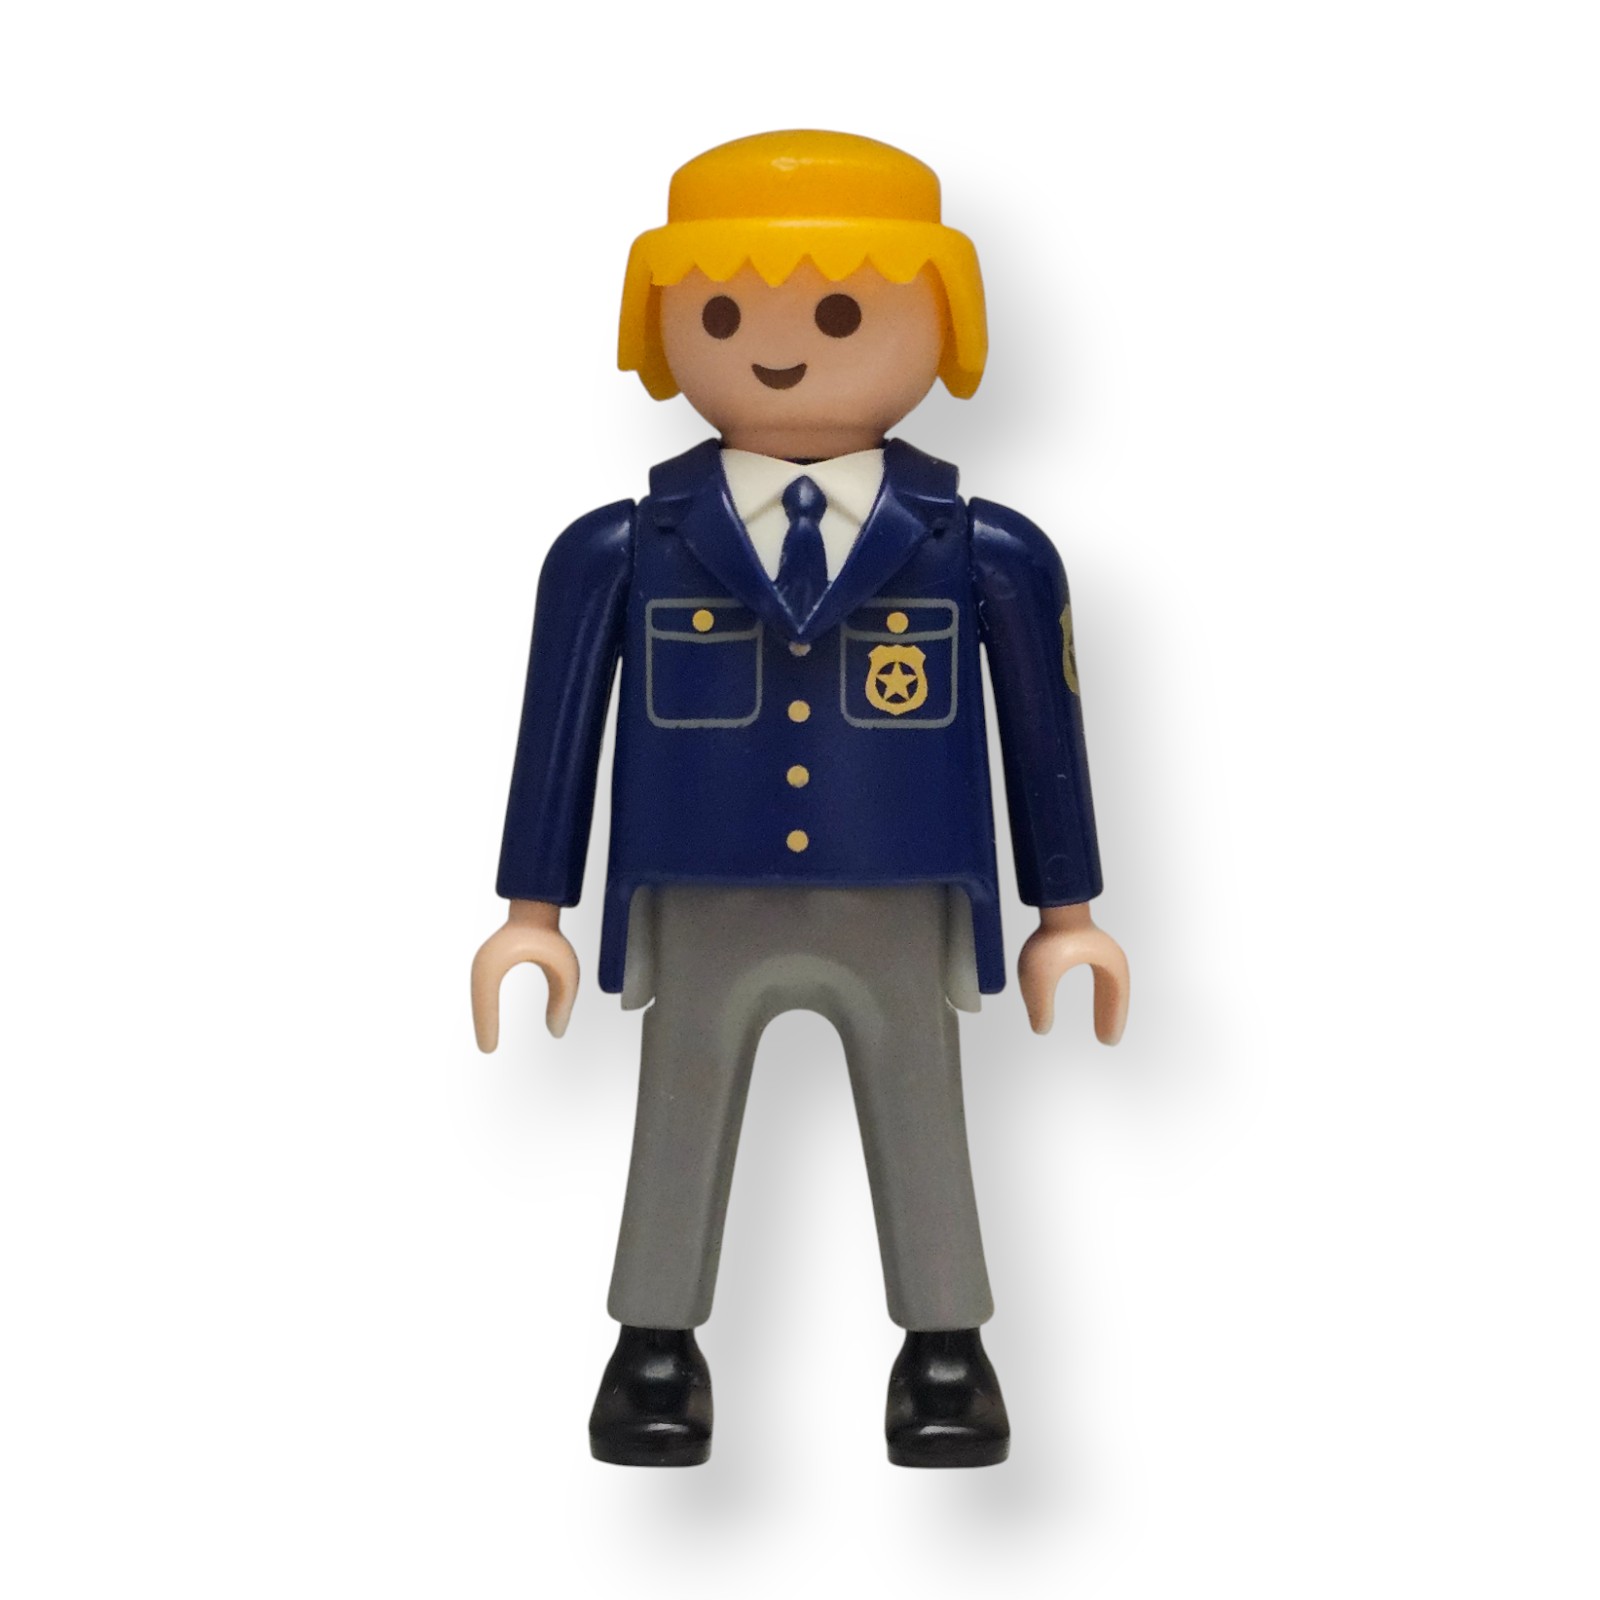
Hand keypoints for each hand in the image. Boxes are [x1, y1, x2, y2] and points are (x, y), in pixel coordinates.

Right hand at [471, 900, 578, 1049]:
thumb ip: (563, 1001)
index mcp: (497, 959)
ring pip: (480, 995)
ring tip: (489, 1042)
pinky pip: (483, 990)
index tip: (489, 1048)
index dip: (486, 1024)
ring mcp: (483, 960)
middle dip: (483, 1024)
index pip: (486, 999)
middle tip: (488, 1049)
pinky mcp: (487, 962)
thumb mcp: (565, 970)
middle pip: (479, 999)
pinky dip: (486, 1007)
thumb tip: (557, 1033)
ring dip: (483, 1016)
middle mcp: (484, 961)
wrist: (535, 907)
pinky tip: (491, 1022)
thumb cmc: (550, 935)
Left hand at [1017, 904, 1129, 1043]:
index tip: (1108, 1041)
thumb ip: (1040, 1006)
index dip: (1113, 1020)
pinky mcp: (1084, 944)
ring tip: (1101, 1028)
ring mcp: (1097, 948)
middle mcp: (1107, 956)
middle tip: (1107, 1039)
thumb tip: (1041, 1029)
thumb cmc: (1050, 937)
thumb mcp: (1039, 979)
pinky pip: (1097, 975)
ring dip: (1106, 1006)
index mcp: (1109, 965)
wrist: (1050, 905)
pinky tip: (1088, 1001)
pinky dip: (1097, 993)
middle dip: (1112, 1016)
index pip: (1116, 999)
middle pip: (1115, 993)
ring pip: (1108, 985)